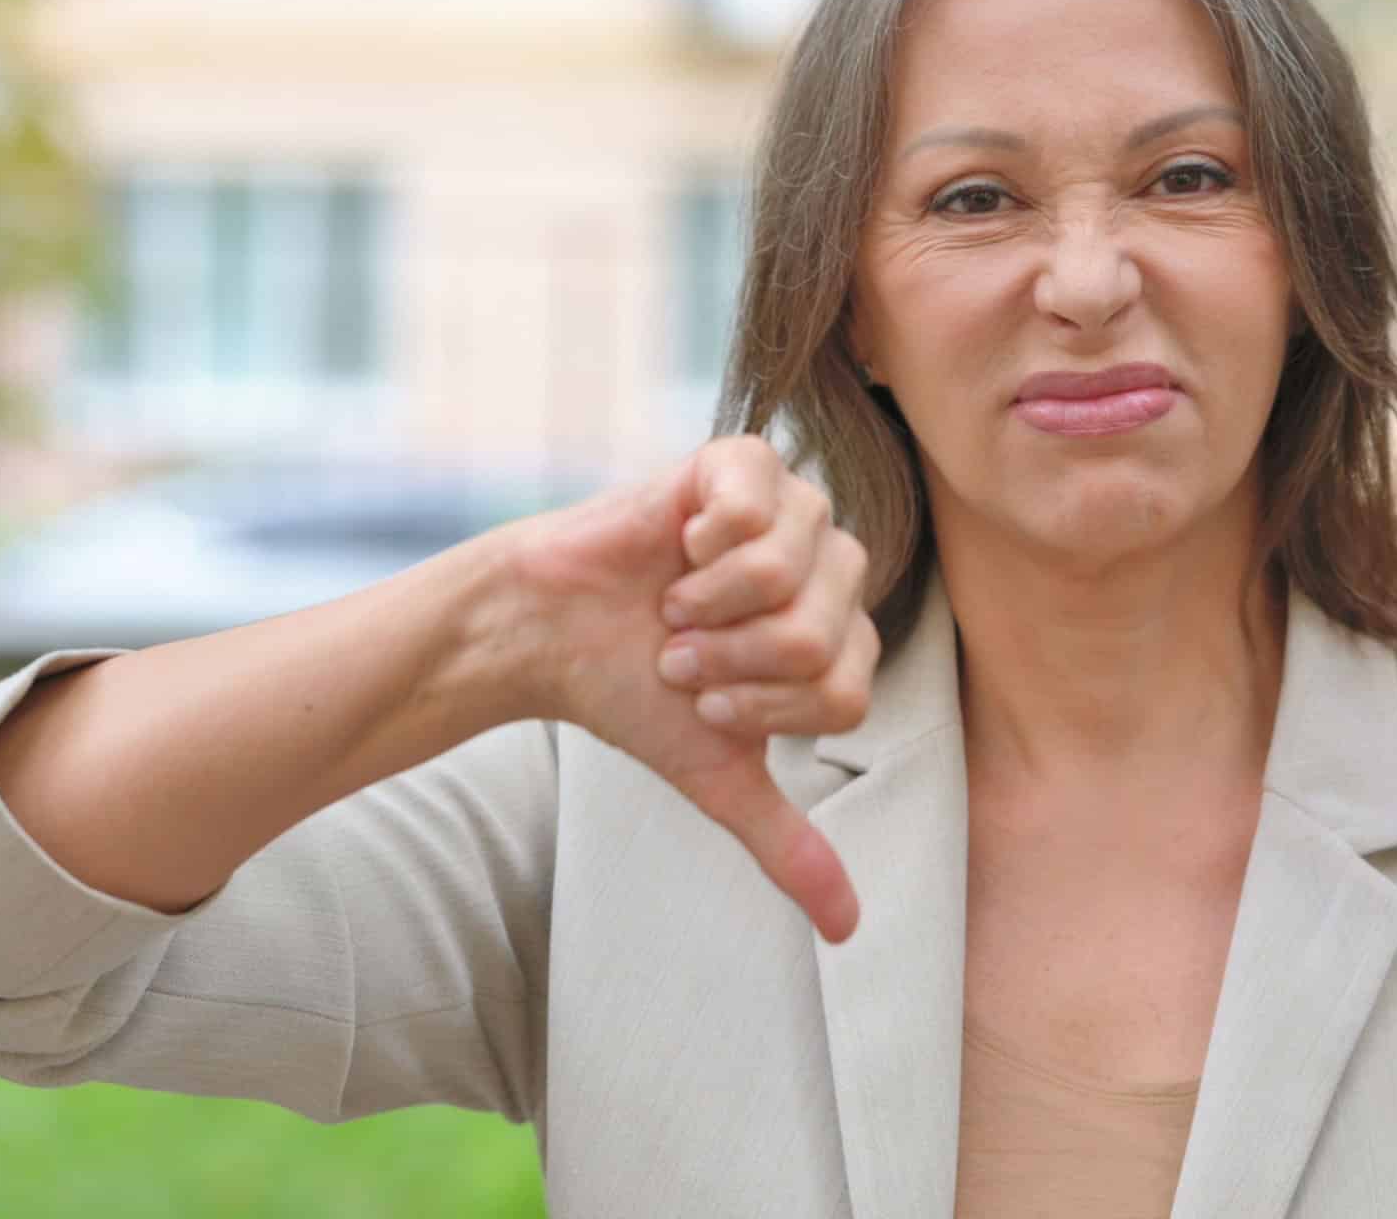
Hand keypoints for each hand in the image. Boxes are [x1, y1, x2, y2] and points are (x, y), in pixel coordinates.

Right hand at [500, 436, 872, 942]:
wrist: (548, 631)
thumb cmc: (635, 694)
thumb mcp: (718, 775)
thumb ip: (789, 844)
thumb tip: (848, 931)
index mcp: (841, 636)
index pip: (845, 691)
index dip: (766, 708)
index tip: (707, 700)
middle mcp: (831, 568)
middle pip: (822, 634)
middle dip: (733, 661)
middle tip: (681, 652)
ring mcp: (792, 510)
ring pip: (788, 575)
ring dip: (711, 607)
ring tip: (674, 604)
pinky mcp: (742, 464)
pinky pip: (758, 506)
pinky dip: (705, 544)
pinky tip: (678, 545)